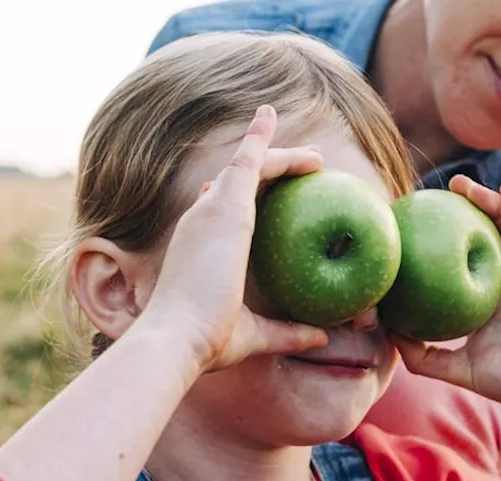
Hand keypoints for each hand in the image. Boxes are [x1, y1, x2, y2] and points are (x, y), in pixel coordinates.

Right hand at [139, 105, 329, 370]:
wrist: (178, 336)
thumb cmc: (207, 340)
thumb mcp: (256, 334)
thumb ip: (288, 332)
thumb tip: (321, 338)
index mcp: (201, 248)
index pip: (221, 212)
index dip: (242, 197)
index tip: (268, 193)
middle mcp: (201, 222)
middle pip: (237, 183)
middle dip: (270, 169)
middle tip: (306, 165)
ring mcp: (210, 210)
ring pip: (248, 168)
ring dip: (282, 158)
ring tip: (316, 157)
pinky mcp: (226, 205)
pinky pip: (248, 159)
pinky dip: (260, 137)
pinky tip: (275, 120)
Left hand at [392, 176, 500, 424]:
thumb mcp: (458, 369)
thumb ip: (422, 355)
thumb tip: (385, 333)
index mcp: (491, 297)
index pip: (466, 257)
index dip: (446, 237)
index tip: (418, 219)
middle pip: (488, 234)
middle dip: (466, 209)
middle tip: (440, 190)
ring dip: (491, 201)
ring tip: (465, 185)